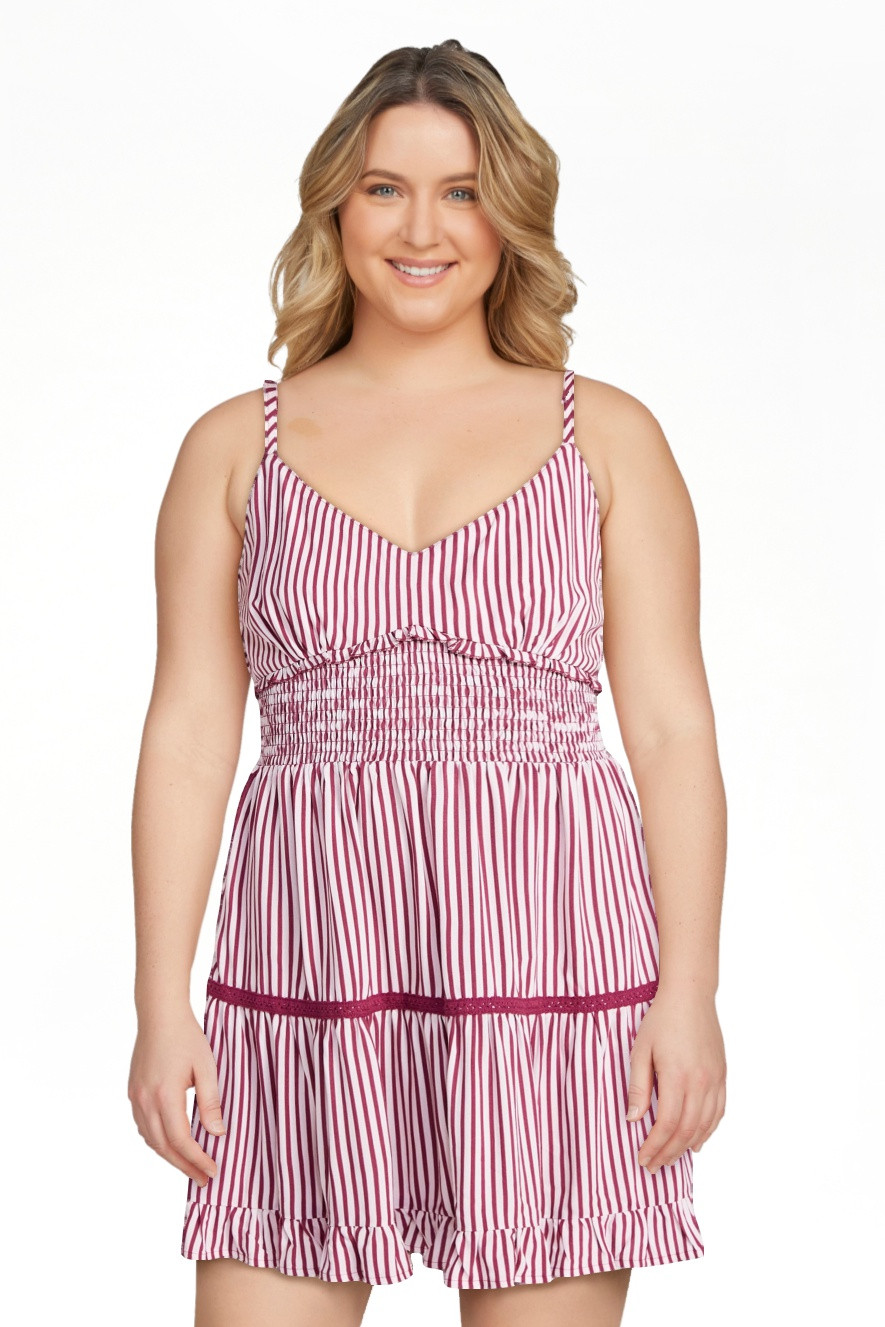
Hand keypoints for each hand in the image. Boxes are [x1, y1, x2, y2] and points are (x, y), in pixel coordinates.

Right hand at [128, 1005, 225, 1185]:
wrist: (159, 1014)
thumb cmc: (186, 1037)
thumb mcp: (206, 1067)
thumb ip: (210, 1101)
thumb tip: (217, 1133)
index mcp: (166, 1096)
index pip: (181, 1140)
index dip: (197, 1160)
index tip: (212, 1172)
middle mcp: (146, 1100)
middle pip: (163, 1146)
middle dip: (184, 1166)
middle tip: (203, 1179)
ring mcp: (136, 1097)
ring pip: (150, 1139)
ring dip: (169, 1156)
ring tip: (189, 1165)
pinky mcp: (133, 1091)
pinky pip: (143, 1126)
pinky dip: (157, 1140)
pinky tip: (171, 1142)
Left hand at [625, 987, 725, 1173]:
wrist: (690, 996)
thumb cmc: (661, 1020)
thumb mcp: (640, 1049)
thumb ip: (638, 1085)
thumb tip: (634, 1118)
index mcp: (677, 1077)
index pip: (666, 1124)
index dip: (655, 1146)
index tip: (642, 1158)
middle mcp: (700, 1083)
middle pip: (686, 1130)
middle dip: (669, 1153)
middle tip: (654, 1166)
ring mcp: (714, 1080)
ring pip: (705, 1125)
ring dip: (688, 1146)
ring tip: (671, 1158)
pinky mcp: (722, 1075)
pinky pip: (718, 1112)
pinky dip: (708, 1131)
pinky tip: (696, 1141)